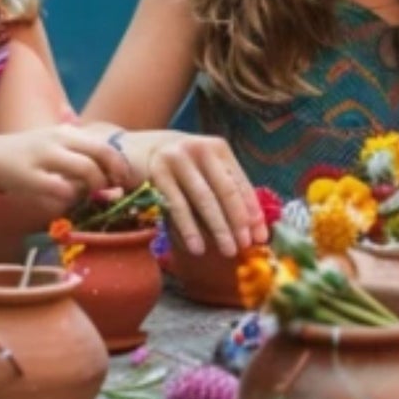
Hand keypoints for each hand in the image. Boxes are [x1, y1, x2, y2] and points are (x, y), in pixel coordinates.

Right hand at [0, 125, 128, 212]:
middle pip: (100, 152)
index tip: (123, 178)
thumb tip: (109, 175)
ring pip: (86, 168)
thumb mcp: (56, 145)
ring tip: (92, 195)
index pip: (104, 144)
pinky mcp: (32, 176)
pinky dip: (71, 197)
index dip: (119, 163)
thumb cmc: (30, 154)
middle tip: (115, 190)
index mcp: (68, 132)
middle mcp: (59, 139)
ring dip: (96, 185)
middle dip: (113, 173)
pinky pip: (62, 189)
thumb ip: (79, 155)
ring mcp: (46, 156)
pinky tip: (67, 200)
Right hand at [114, 130, 265, 257]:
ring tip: (228, 250)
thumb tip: (252, 228)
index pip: (241, 183)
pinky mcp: (158, 173)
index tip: (261, 236)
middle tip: (245, 246)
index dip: (253, 211)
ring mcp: (178, 159)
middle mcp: (201, 150)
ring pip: (204, 199)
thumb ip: (225, 190)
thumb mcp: (204, 170)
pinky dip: (189, 229)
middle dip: (238, 221)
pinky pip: (178, 206)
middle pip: (225, 190)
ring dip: (218, 228)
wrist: (137, 148)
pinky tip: (197, 247)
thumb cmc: (180, 166)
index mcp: (219, 149)